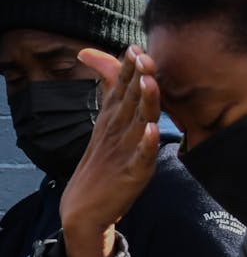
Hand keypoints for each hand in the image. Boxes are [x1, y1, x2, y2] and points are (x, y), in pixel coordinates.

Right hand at [59, 46, 161, 256]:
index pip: (121, 90)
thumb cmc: (101, 166)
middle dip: (137, 78)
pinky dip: (147, 145)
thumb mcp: (107, 129)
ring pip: (138, 123)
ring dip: (144, 103)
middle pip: (129, 101)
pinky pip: (142, 158)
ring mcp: (124, 153)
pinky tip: (153, 131)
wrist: (83, 209)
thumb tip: (116, 73)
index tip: (135, 47)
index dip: (128, 69)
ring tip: (148, 82)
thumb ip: (113, 100)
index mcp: (112, 121)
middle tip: (143, 55)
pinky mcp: (132, 175)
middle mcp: (117, 133)